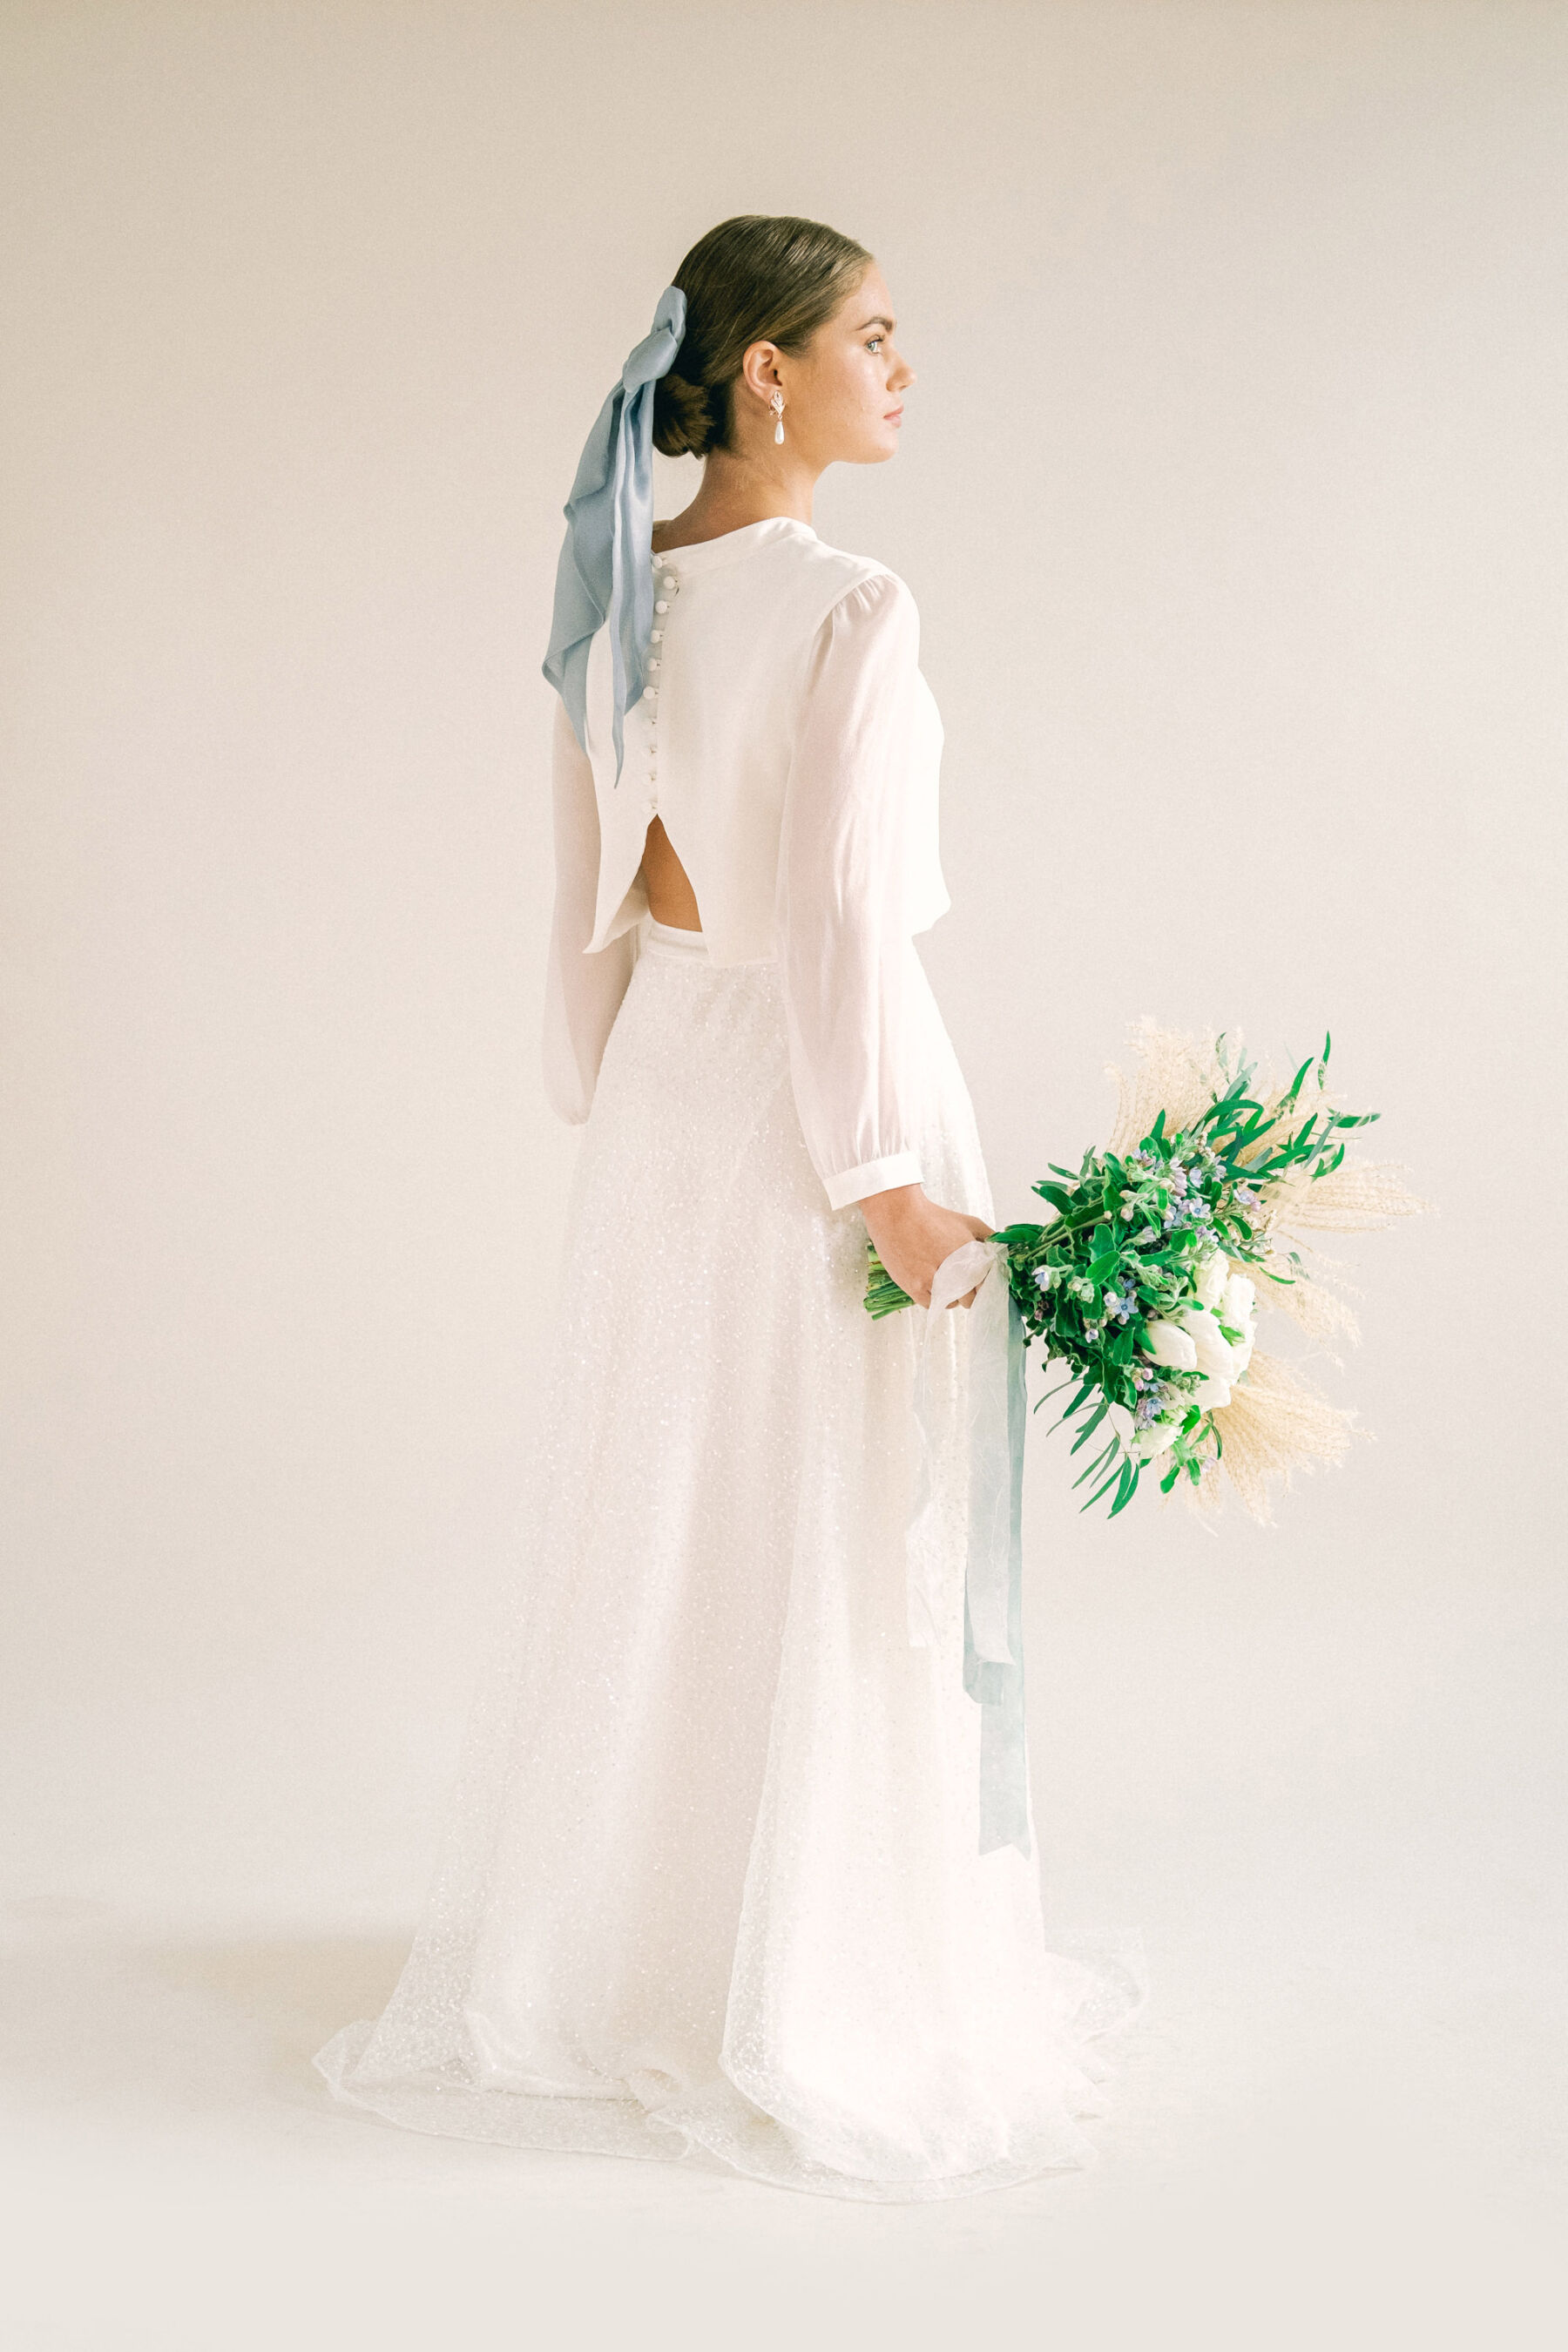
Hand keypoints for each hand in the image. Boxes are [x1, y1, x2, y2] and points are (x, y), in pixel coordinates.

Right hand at [859, 1184, 995, 1309]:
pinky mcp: (914, 1286)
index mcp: (967, 1252)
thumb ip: (988, 1236)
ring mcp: (932, 1279)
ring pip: (952, 1303)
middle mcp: (952, 1268)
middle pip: (970, 1298)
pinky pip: (932, 1304)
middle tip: (966, 1287)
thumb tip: (1001, 1250)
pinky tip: (937, 1290)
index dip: (985, 1287)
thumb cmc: (932, 1216)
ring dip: (954, 1298)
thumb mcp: (967, 1221)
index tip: (981, 1285)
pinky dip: (937, 1300)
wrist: (897, 1214)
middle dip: (971, 1294)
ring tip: (950, 1286)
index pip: (985, 1283)